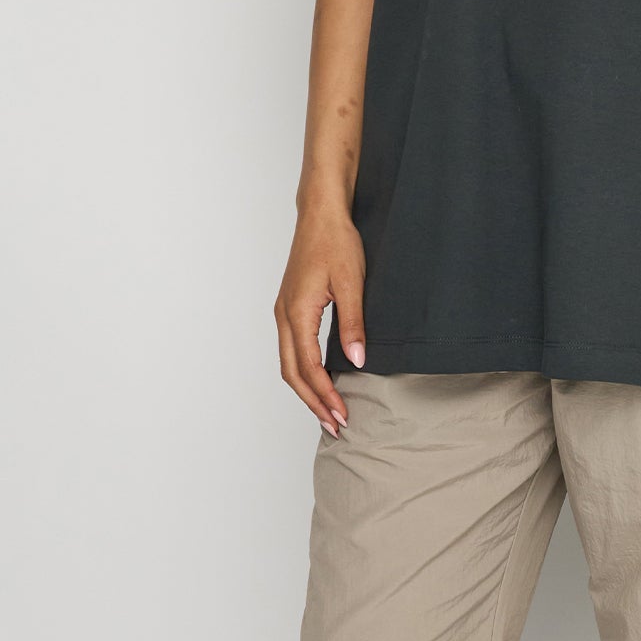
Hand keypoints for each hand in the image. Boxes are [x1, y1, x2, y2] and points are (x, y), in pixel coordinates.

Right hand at [275, 205, 365, 433]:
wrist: (321, 215)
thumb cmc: (336, 242)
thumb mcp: (352, 283)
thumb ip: (353, 324)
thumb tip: (357, 361)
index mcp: (297, 313)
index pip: (309, 368)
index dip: (326, 395)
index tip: (343, 415)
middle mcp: (284, 316)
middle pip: (292, 373)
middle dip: (314, 402)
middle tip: (336, 426)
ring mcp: (284, 312)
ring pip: (289, 364)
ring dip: (308, 390)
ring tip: (328, 412)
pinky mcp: (290, 308)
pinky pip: (292, 350)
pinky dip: (305, 372)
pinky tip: (321, 381)